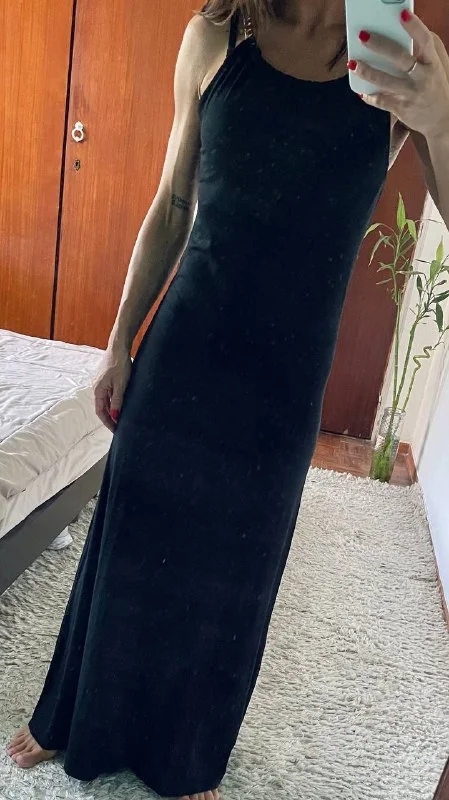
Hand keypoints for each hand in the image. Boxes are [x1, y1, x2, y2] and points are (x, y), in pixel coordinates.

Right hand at [93, 347, 131, 432]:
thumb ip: (117, 401)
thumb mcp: (121, 385)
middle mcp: (96, 387)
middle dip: (110, 418)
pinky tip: (121, 404)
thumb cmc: (120, 364)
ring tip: (121, 418)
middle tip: (119, 427)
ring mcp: (101, 382)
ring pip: (106, 401)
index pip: (100, 412)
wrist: (119, 347)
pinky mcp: (106, 378)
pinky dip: (113, 401)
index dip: (108, 422)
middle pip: (102, 407)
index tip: (116, 431)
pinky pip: (108, 394)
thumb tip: (115, 416)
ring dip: (112, 410)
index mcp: (98, 390)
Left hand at [353, 11, 448, 138]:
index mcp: (432, 63)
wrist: (442, 119)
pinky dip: (369, 96)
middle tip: (363, 36)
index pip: (425, 41)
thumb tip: (409, 31)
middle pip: (401, 59)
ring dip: (367, 72)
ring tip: (353, 64)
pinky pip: (381, 101)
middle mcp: (423, 77)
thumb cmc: (435, 86)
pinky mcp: (402, 109)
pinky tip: (361, 91)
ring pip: (386, 82)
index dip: (414, 27)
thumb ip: (426, 49)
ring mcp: (411, 94)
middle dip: (380, 46)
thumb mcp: (438, 65)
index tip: (402, 14)